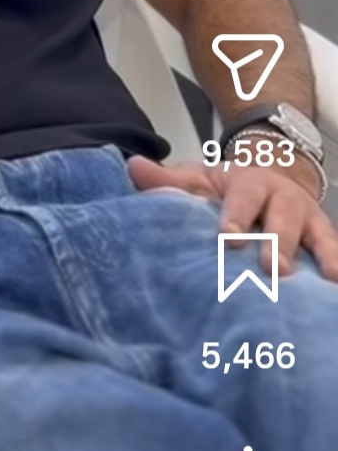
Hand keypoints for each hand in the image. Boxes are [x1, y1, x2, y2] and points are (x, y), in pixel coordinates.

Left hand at [127, 155, 337, 281]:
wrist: (275, 176)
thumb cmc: (231, 190)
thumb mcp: (201, 180)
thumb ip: (170, 181)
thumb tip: (133, 167)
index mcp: (250, 182)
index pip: (243, 199)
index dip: (236, 217)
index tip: (230, 238)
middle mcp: (283, 199)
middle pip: (282, 221)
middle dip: (278, 243)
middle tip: (273, 269)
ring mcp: (308, 220)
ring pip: (314, 236)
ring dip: (317, 257)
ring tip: (318, 278)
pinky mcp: (324, 238)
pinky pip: (333, 250)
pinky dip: (337, 265)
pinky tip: (337, 282)